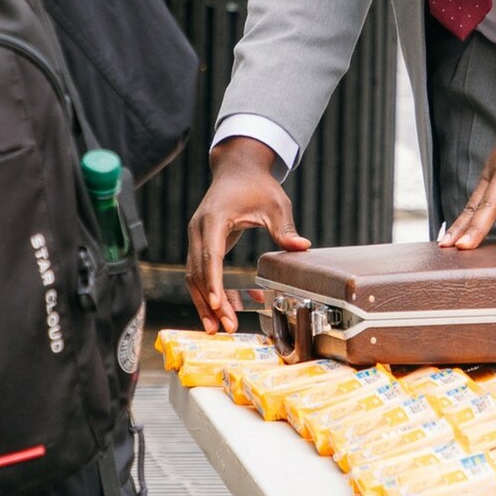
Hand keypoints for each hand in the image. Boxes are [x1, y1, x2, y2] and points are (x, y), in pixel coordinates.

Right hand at [186, 136, 305, 326]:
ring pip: (192, 275)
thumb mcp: (276, 204)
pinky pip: (197, 271)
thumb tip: (302, 248)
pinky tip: (214, 310)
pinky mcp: (199, 242)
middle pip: (198, 271)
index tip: (217, 304)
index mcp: (214, 219)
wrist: (237, 168)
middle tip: (223, 326)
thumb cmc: (257, 185)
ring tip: (215, 327)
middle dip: (209, 301)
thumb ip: (284, 229)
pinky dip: (203, 291)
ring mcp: (196, 236)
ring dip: (202, 302)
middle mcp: (198, 229)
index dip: (212, 282)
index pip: (210, 256)